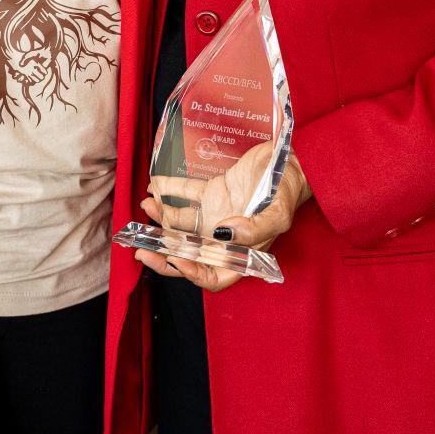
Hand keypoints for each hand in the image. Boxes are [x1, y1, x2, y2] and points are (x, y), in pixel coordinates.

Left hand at [134, 142, 310, 292]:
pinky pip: (185, 194)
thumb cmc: (290, 190)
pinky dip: (168, 190)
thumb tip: (222, 234)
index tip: (176, 260)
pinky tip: (154, 185)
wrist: (292, 158)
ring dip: (161, 217)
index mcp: (242, 251)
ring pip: (182, 223)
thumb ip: (254, 230)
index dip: (193, 274)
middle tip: (142, 249)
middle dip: (163, 254)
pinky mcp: (212, 191)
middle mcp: (224, 238)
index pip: (213, 275)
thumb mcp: (279, 215)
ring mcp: (216, 214)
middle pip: (189, 255)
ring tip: (147, 205)